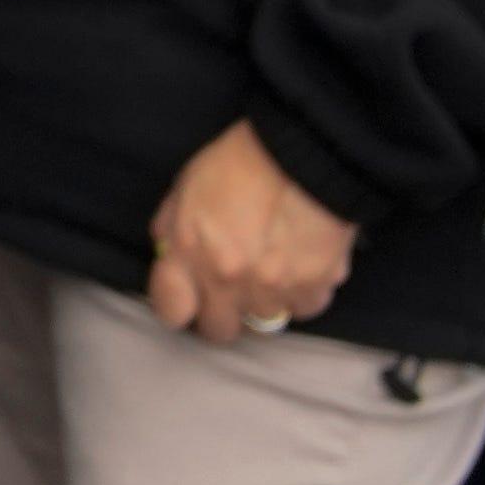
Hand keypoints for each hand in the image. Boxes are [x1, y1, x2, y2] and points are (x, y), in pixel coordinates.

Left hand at [147, 120, 355, 341]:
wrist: (303, 153)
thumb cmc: (239, 162)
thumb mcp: (186, 189)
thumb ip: (172, 229)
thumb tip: (170, 257)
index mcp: (190, 254)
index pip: (172, 312)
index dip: (179, 307)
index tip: (188, 300)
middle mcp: (228, 280)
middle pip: (219, 331)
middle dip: (222, 314)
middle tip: (231, 291)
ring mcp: (273, 289)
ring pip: (264, 321)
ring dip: (264, 301)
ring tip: (270, 267)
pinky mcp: (315, 288)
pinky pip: (303, 308)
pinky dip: (301, 293)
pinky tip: (299, 265)